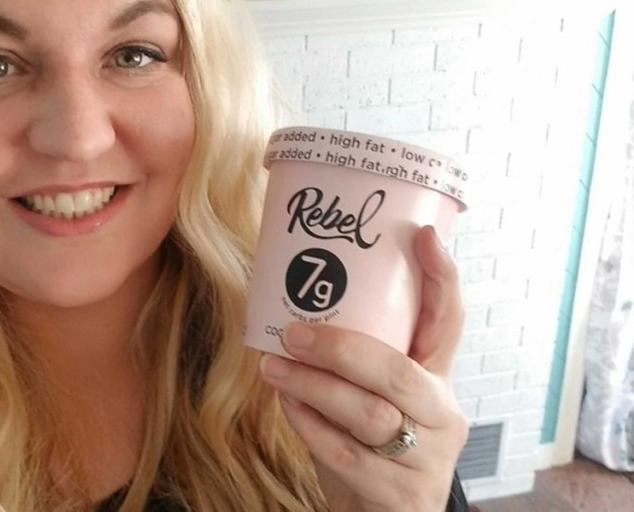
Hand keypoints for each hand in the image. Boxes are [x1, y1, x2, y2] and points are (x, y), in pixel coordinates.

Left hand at [259, 226, 468, 511]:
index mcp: (437, 379)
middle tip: (293, 332)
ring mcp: (427, 458)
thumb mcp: (374, 399)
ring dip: (313, 387)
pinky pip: (347, 454)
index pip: (449, 322)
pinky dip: (309, 426)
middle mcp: (441, 415)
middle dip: (341, 348)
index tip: (422, 235)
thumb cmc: (369, 446)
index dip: (441, 279)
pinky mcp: (400, 494)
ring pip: (370, 414)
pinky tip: (287, 406)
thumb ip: (355, 361)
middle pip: (398, 372)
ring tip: (273, 368)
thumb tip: (293, 304)